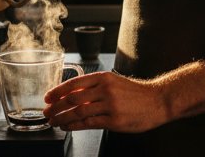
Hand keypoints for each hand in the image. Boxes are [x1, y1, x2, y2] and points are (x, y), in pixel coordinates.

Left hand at [42, 71, 170, 132]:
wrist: (158, 101)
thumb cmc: (136, 93)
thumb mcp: (115, 82)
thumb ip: (96, 87)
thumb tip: (72, 93)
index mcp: (104, 78)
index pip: (74, 83)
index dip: (57, 91)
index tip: (47, 97)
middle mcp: (105, 89)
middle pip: (72, 98)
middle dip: (56, 106)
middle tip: (46, 112)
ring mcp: (110, 105)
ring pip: (78, 112)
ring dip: (62, 118)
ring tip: (54, 122)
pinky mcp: (114, 120)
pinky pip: (88, 123)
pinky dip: (74, 126)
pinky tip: (67, 127)